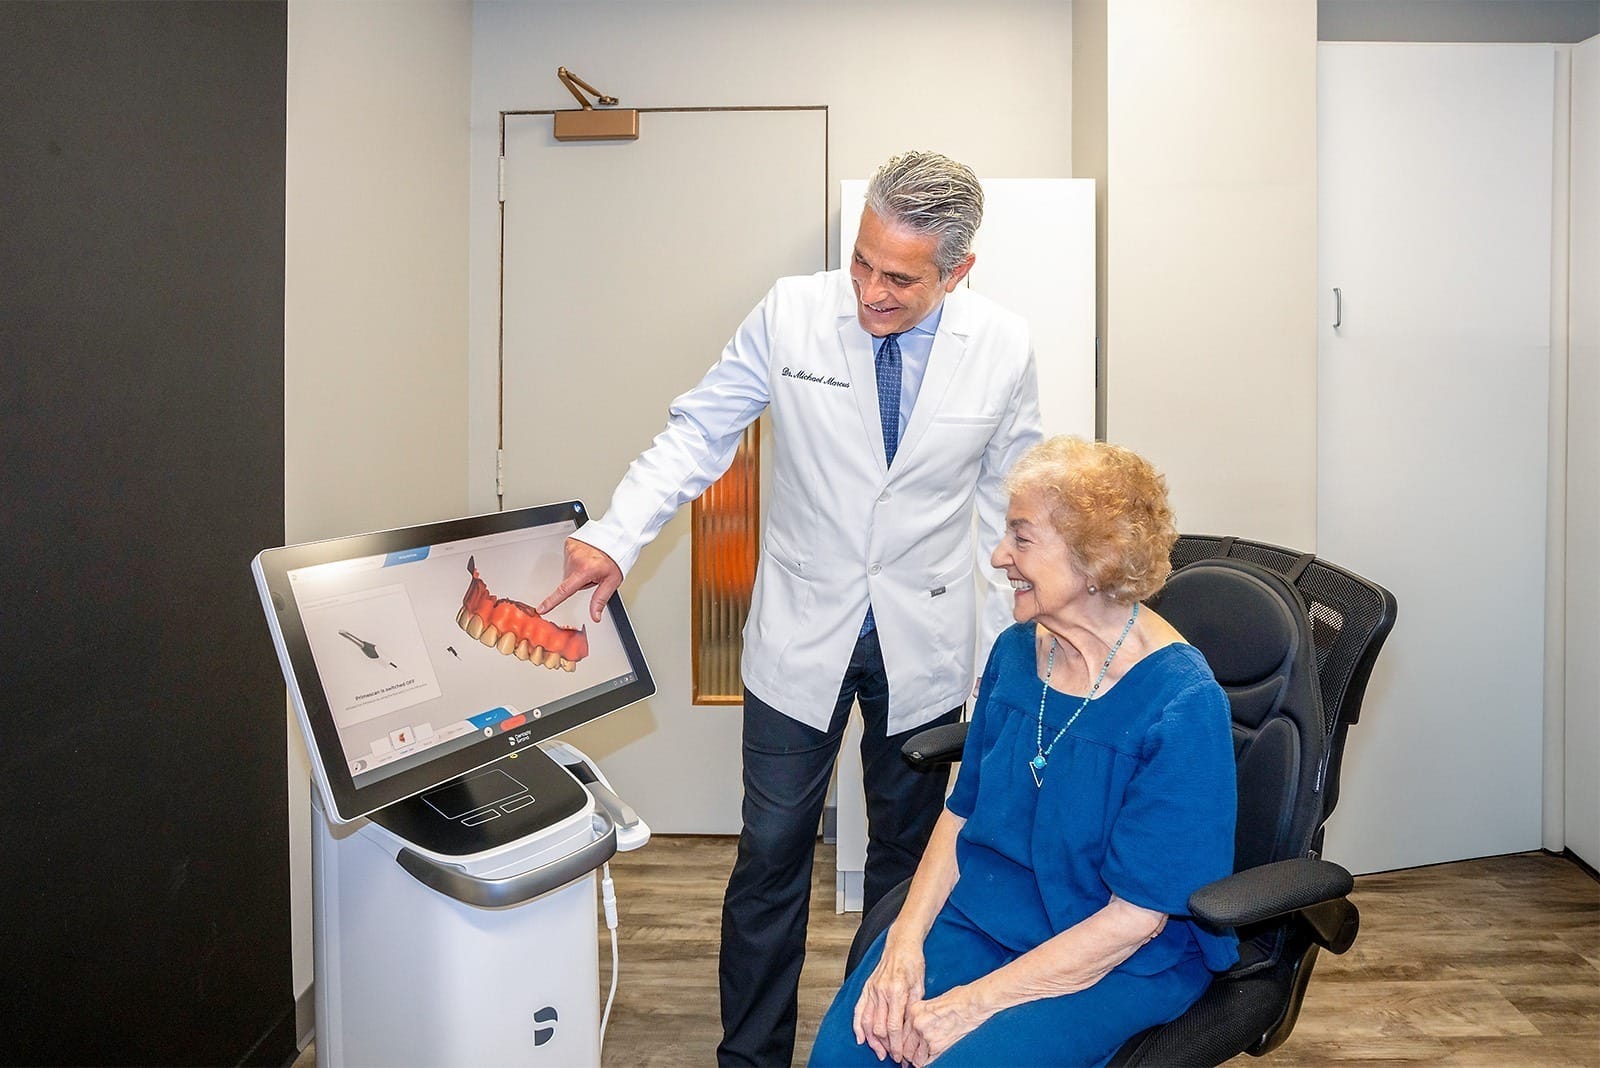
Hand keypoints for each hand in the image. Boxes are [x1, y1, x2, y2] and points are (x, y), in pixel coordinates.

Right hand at [535, 538, 621, 622]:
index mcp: (585, 570)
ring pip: (568, 570)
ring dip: (577, 571)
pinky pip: (568, 559)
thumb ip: (600, 600)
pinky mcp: (569, 544)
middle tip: (593, 574)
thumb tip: (595, 616)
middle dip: (579, 581)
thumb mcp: (612, 582)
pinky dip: (576, 560)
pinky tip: (585, 557)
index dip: (552, 601)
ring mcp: (571, 550)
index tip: (541, 609)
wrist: (616, 538)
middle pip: (568, 581)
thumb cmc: (615, 558)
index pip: (565, 590)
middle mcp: (575, 559)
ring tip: (590, 564)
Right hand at [852, 934, 925, 1062]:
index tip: (900, 1056)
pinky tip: (861, 1039)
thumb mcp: (920, 987)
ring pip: (867, 1022)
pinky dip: (858, 1026)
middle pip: (879, 1027)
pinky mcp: (866, 988)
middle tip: (892, 1057)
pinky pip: (858, 1010)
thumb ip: (912, 1009)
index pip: (894, 1026)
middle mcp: (881, 991)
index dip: (896, 1044)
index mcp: (897, 991)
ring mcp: (872, 989)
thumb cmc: (913, 964)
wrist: (901, 944)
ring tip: (879, 1052)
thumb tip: (909, 1032)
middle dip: (885, 1046)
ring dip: (872, 1041)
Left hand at [903, 986, 989, 1066]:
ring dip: (914, 1059)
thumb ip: (919, 1015)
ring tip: (915, 1060)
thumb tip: (912, 1029)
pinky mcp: (937, 1046)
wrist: (972, 1004)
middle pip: (903, 1046)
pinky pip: (925, 1061)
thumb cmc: (957, 1000)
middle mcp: (917, 1023)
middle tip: (905, 1057)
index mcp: (914, 1010)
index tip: (899, 1046)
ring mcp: (926, 1035)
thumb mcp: (931, 1003)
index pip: (898, 1031)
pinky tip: (925, 1060)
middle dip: (905, 1053)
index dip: (899, 1041)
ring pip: (912, 1056)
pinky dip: (925, 1062)